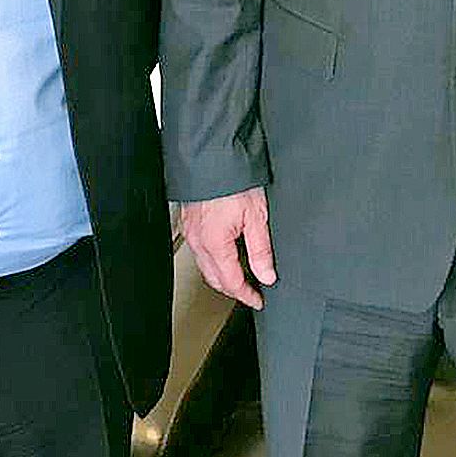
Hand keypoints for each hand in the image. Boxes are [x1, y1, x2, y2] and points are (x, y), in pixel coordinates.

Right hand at [180, 187, 275, 308]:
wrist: (213, 156)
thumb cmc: (234, 181)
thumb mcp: (257, 216)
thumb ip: (261, 250)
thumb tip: (267, 275)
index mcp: (215, 243)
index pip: (231, 281)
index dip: (247, 294)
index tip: (258, 300)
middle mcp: (199, 241)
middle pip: (215, 278)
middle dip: (233, 289)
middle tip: (251, 292)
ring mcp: (191, 231)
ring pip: (205, 266)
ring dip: (222, 276)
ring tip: (241, 277)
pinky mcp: (189, 221)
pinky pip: (200, 251)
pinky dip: (213, 260)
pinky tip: (224, 255)